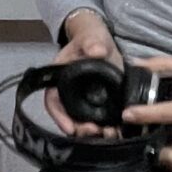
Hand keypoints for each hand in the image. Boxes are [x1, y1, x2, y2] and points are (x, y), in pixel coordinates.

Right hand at [45, 9, 119, 136]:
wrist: (104, 43)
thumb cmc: (91, 38)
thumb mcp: (91, 37)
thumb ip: (92, 42)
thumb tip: (97, 50)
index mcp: (60, 80)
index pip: (53, 101)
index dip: (58, 117)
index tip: (70, 128)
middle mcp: (70, 95)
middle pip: (69, 118)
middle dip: (80, 129)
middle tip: (94, 132)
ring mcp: (85, 102)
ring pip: (85, 123)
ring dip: (95, 133)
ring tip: (109, 134)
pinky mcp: (102, 105)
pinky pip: (101, 121)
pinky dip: (108, 128)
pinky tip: (118, 131)